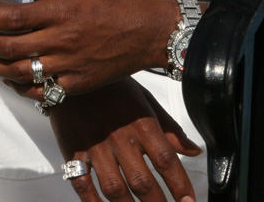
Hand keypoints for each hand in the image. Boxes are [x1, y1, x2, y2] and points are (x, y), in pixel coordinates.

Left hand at [0, 0, 179, 97]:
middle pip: (8, 47)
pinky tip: (7, 78)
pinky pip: (42, 90)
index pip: (10, 18)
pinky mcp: (78, 84)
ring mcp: (70, 66)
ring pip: (20, 72)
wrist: (153, 32)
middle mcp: (62, 41)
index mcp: (60, 11)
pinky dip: (21, 87)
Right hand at [48, 77, 200, 201]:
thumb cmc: (111, 88)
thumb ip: (170, 129)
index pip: (166, 161)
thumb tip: (193, 150)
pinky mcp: (73, 151)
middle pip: (142, 182)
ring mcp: (95, 146)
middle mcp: (120, 138)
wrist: (69, 74)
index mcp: (142, 124)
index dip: (180, 185)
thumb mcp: (145, 101)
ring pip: (114, 188)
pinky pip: (82, 183)